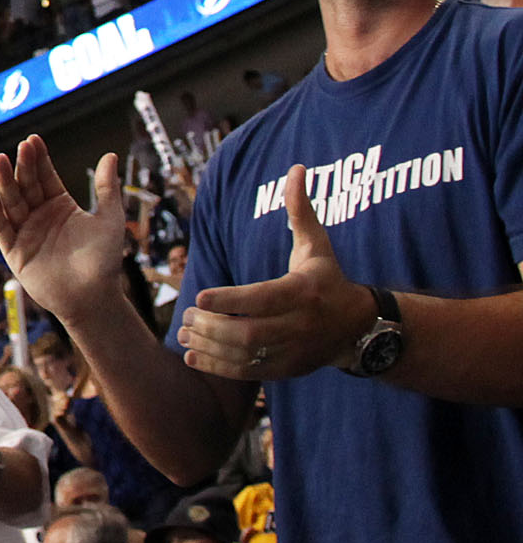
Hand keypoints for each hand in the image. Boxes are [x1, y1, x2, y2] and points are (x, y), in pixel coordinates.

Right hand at [0, 139, 127, 324]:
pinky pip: (0, 226)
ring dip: (4, 182)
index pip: (45, 177)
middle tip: (19, 148)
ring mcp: (25, 232)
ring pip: (11, 202)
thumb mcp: (109, 218)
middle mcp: (40, 216)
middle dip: (22, 166)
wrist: (92, 296)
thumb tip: (110, 155)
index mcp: (61, 206)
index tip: (33, 140)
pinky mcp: (13, 251)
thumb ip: (106, 188)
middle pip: (26, 186)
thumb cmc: (104, 260)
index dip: (39, 159)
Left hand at [177, 165, 370, 380]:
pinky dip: (218, 368)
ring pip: (246, 355)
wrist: (357, 327)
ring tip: (184, 332)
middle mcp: (301, 325)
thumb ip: (300, 210)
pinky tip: (192, 355)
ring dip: (209, 346)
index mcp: (305, 292)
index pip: (264, 299)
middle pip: (250, 332)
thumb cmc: (328, 279)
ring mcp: (294, 351)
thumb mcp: (318, 245)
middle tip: (186, 315)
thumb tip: (295, 168)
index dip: (230, 300)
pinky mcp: (287, 370)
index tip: (198, 296)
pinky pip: (248, 373)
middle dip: (212, 326)